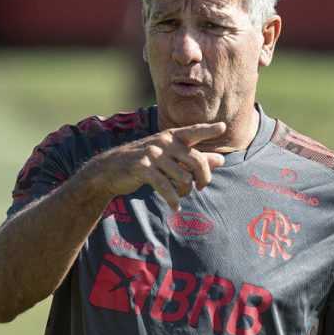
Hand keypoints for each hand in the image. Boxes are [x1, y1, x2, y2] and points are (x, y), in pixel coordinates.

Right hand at [86, 122, 226, 209]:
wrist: (110, 170)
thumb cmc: (145, 162)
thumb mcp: (170, 158)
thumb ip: (195, 158)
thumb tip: (222, 159)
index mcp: (171, 136)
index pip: (193, 132)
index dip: (208, 130)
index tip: (222, 128)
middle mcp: (164, 142)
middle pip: (197, 161)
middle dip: (203, 178)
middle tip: (201, 187)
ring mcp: (153, 154)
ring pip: (183, 177)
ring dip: (185, 191)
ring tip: (181, 196)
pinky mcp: (143, 168)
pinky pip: (166, 187)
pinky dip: (173, 200)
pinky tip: (175, 207)